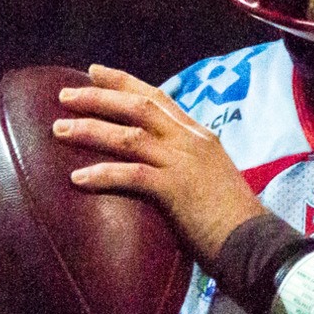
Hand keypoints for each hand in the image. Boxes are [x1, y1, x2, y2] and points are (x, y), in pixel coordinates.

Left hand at [52, 64, 268, 270]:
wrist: (254, 241)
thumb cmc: (232, 216)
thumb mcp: (210, 175)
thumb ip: (186, 161)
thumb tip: (157, 161)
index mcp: (199, 135)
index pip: (158, 97)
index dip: (124, 82)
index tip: (94, 72)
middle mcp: (191, 141)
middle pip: (138, 108)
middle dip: (99, 98)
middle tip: (65, 96)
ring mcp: (184, 162)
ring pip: (129, 136)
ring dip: (91, 130)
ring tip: (59, 130)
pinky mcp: (177, 189)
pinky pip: (131, 175)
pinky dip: (102, 174)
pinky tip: (77, 178)